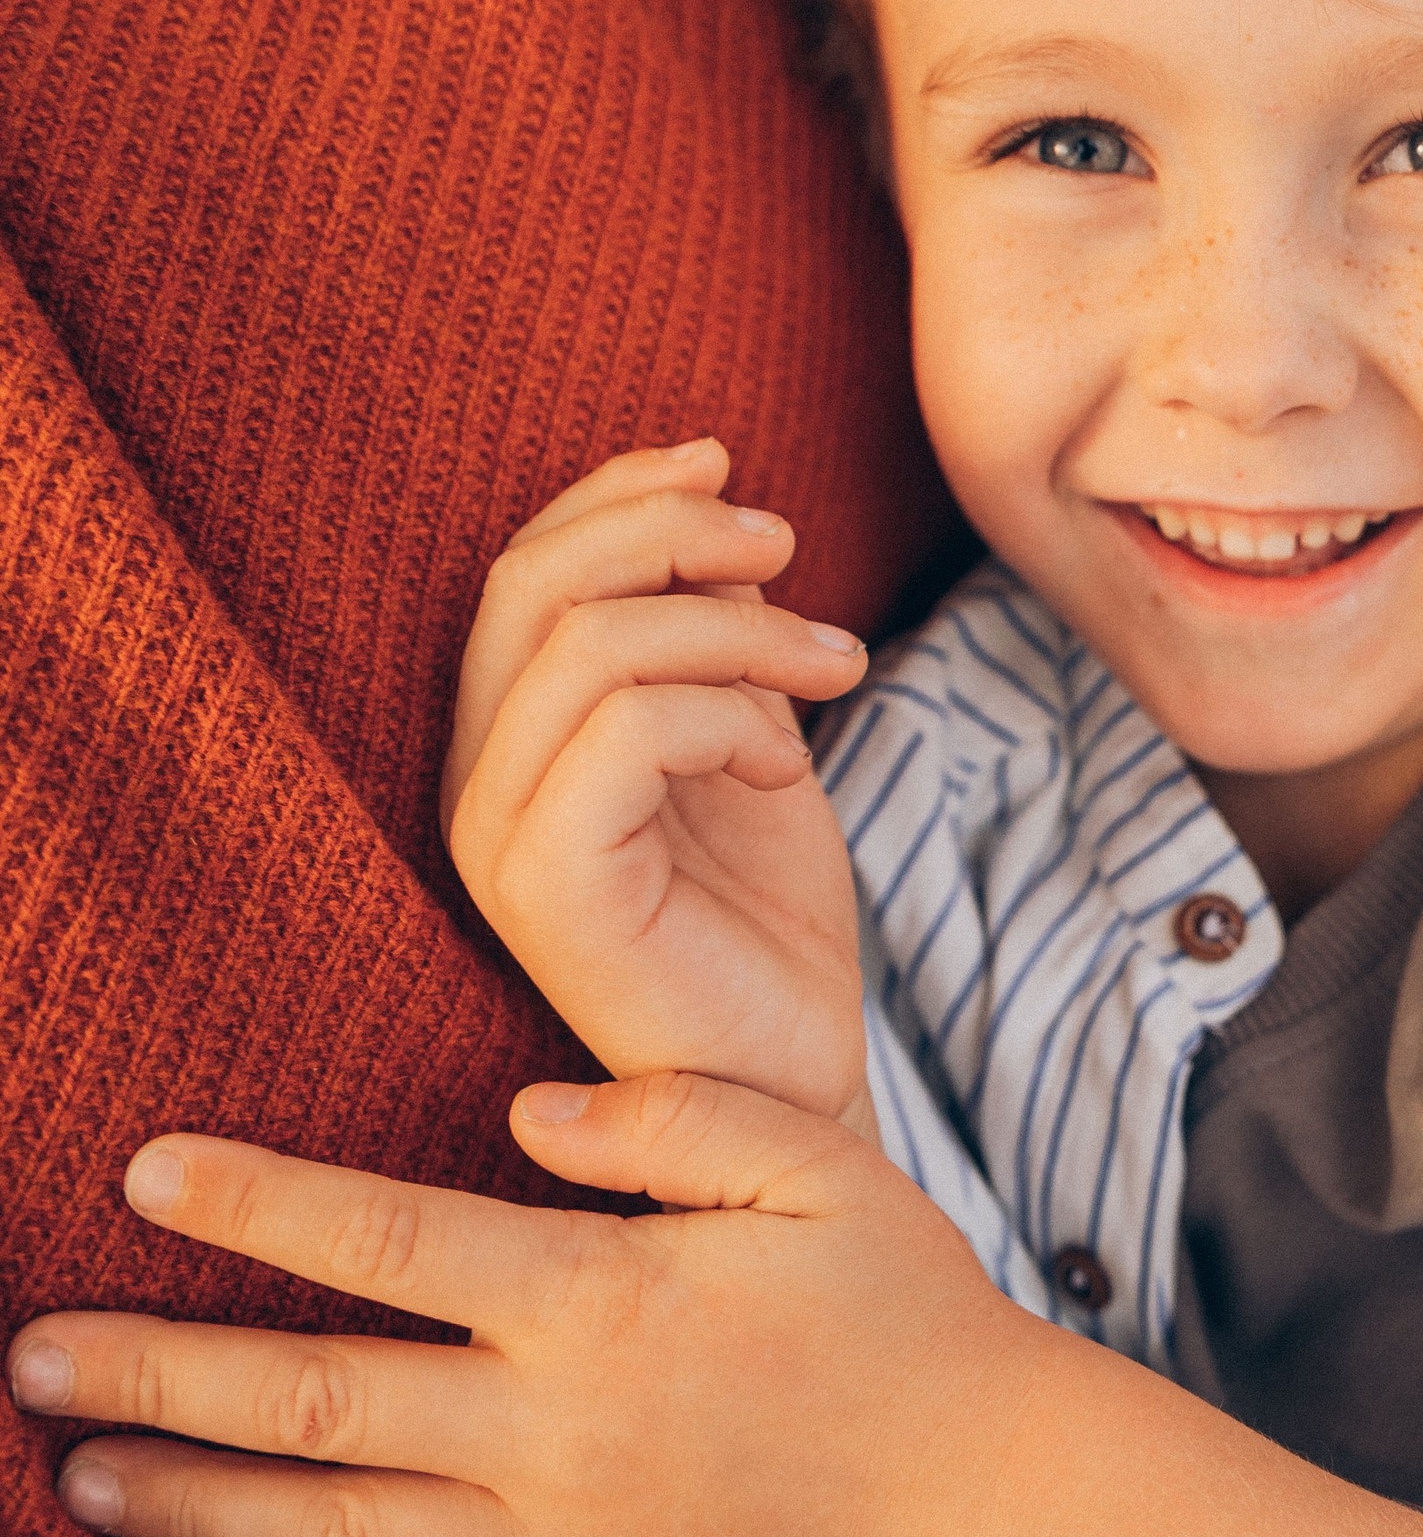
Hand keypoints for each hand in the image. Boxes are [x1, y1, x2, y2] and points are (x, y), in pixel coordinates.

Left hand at [14, 1078, 1035, 1536]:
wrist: (985, 1507)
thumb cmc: (904, 1310)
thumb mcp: (820, 1168)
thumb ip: (670, 1117)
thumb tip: (518, 1112)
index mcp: (607, 1304)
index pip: (389, 1243)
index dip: (255, 1205)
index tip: (143, 1169)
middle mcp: (561, 1434)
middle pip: (312, 1403)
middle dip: (155, 1378)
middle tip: (29, 1357)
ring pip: (330, 1530)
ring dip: (189, 1502)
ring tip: (74, 1477)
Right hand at [446, 442, 871, 1119]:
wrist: (796, 1076)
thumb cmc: (770, 924)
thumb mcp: (749, 733)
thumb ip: (711, 630)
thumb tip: (711, 486)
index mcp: (511, 738)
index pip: (524, 567)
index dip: (620, 491)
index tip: (729, 459)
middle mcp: (478, 781)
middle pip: (531, 582)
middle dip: (672, 531)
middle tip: (788, 551)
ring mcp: (497, 836)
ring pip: (587, 645)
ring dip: (735, 628)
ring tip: (831, 669)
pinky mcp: (541, 887)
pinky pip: (623, 731)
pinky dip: (726, 714)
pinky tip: (783, 761)